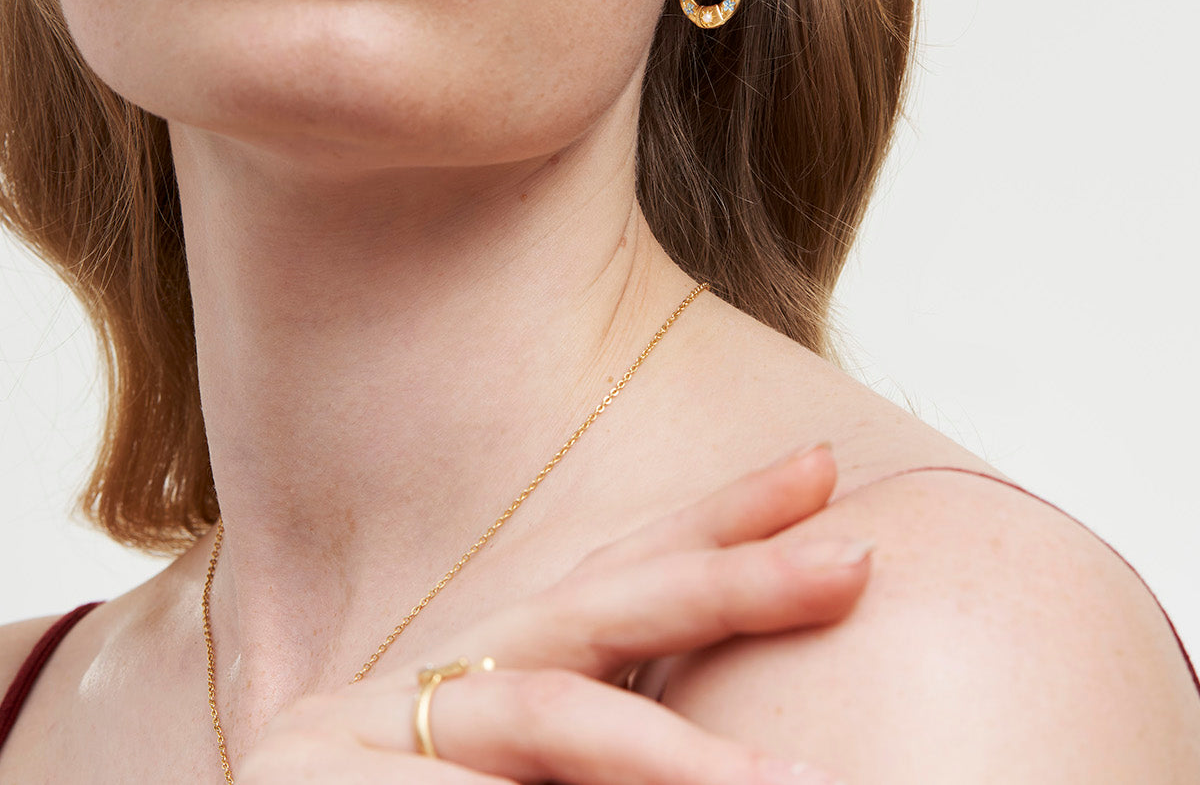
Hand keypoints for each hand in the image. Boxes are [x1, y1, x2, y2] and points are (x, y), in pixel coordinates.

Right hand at [240, 443, 866, 784]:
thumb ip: (596, 751)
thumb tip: (750, 758)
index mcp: (475, 686)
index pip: (606, 582)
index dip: (713, 526)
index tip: (818, 472)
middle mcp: (421, 690)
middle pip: (590, 607)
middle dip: (726, 579)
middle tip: (854, 556)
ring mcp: (356, 742)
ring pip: (543, 718)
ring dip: (668, 756)